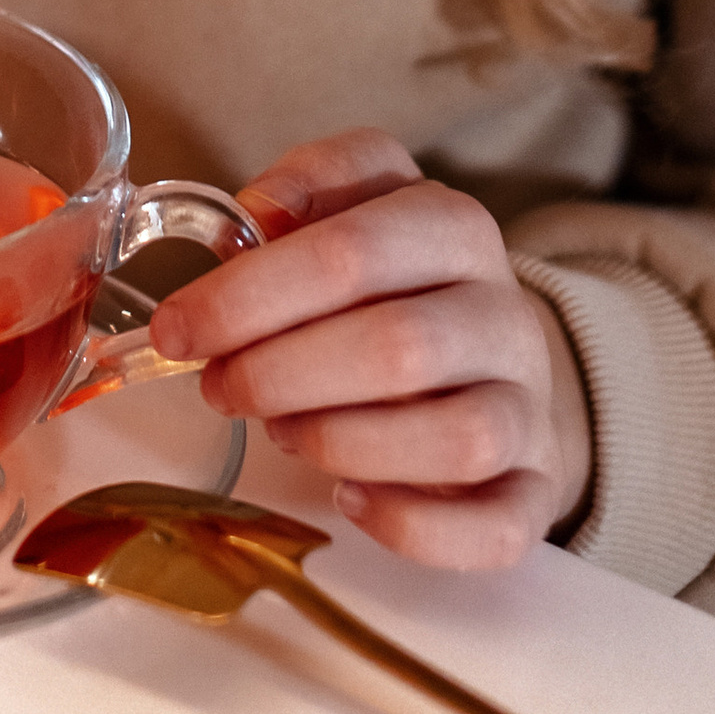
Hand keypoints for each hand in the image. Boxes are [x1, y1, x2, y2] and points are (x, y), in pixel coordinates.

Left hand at [144, 130, 593, 569]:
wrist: (498, 359)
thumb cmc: (400, 285)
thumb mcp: (360, 206)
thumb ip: (310, 187)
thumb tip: (255, 211)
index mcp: (456, 228)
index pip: (354, 249)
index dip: (251, 292)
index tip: (180, 327)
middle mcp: (505, 315)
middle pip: (400, 346)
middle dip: (281, 372)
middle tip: (218, 385)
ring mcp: (528, 408)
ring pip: (458, 438)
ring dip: (342, 443)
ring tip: (281, 430)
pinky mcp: (534, 489)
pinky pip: (495, 526)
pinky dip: (411, 525)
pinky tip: (349, 499)